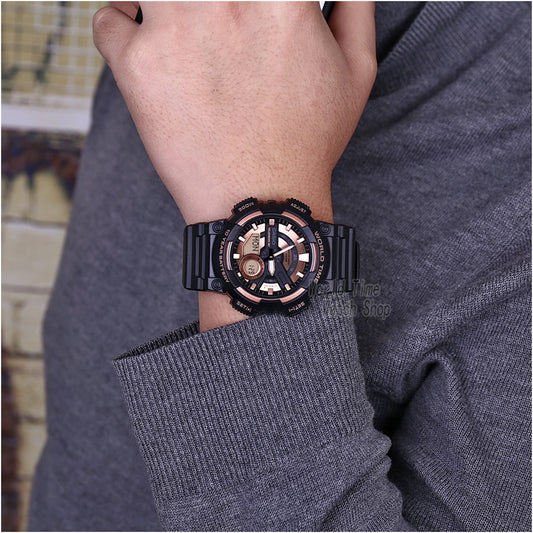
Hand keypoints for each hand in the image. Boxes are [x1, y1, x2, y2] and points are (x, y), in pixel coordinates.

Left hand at [93, 1, 375, 330]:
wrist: (261, 201)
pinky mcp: (137, 64)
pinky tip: (144, 42)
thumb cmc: (307, 144)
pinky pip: (107, 20)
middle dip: (209, 6)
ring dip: (156, 1)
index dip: (252, 1)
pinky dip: (120, 23)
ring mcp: (174, 28)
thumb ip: (356, 7)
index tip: (248, 13)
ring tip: (174, 23)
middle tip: (213, 24)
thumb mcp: (357, 72)